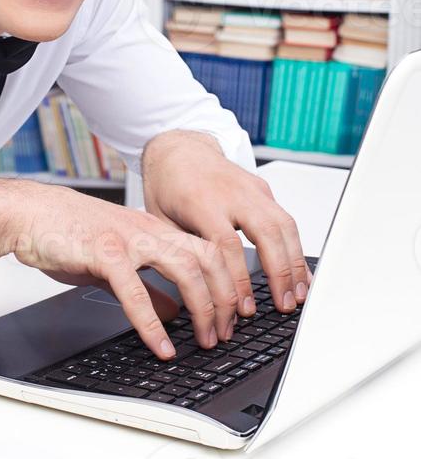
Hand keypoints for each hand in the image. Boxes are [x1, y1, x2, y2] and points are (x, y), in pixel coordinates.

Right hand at [0, 176, 244, 359]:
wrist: (29, 214)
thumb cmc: (67, 233)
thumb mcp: (117, 261)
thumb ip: (148, 286)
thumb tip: (175, 311)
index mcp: (154, 230)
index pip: (208, 251)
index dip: (227, 284)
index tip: (232, 317)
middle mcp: (148, 230)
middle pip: (208, 258)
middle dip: (225, 298)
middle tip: (226, 333)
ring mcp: (128, 239)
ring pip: (185, 268)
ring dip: (202, 307)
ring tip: (204, 340)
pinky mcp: (104, 253)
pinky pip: (136, 291)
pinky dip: (152, 323)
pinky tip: (161, 345)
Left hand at [141, 130, 312, 333]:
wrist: (177, 150)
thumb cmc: (167, 186)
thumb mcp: (160, 221)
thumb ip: (181, 252)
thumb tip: (197, 295)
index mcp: (201, 201)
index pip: (227, 245)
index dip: (238, 280)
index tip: (243, 309)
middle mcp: (232, 192)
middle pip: (265, 232)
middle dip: (278, 272)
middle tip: (282, 305)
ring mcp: (251, 189)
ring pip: (283, 225)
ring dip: (294, 262)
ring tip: (297, 295)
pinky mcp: (263, 190)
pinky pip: (285, 220)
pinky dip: (295, 247)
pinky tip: (299, 272)